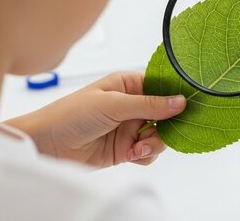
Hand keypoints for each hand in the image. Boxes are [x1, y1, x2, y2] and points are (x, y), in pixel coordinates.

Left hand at [6, 72, 185, 167]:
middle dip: (168, 125)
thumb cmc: (71, 114)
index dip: (176, 95)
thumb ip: (148, 105)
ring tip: (140, 146)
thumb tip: (180, 101)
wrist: (48, 144)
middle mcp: (132, 105)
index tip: (190, 104)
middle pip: (166, 114)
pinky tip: (132, 154)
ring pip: (159, 135)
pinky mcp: (125, 148)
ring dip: (155, 143)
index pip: (162, 86)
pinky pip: (148, 152)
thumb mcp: (113, 104)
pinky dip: (145, 155)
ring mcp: (129, 127)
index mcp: (128, 84)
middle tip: (165, 131)